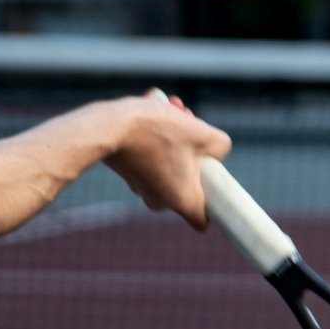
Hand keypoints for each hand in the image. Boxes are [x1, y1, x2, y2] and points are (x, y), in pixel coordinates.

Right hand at [104, 90, 231, 230]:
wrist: (108, 125)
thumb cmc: (156, 131)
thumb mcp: (201, 132)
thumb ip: (221, 145)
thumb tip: (218, 149)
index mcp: (182, 201)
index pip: (203, 220)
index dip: (213, 201)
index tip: (213, 176)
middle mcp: (160, 201)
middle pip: (190, 179)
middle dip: (194, 148)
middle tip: (190, 123)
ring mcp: (143, 186)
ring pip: (172, 160)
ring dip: (177, 135)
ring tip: (174, 108)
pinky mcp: (130, 170)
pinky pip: (154, 154)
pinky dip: (158, 135)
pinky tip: (157, 108)